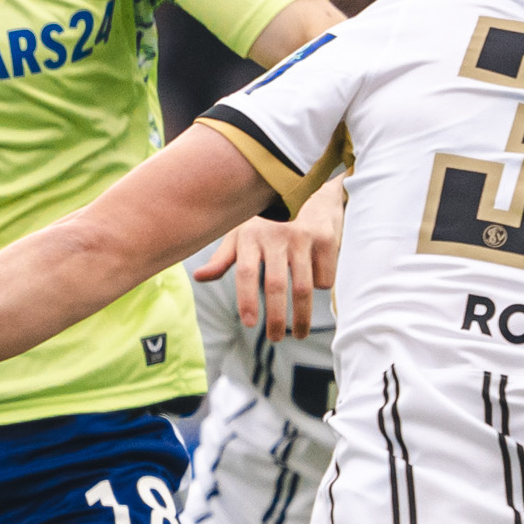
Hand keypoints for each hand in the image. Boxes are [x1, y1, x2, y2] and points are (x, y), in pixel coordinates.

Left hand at [192, 178, 343, 339]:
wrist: (306, 184)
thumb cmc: (268, 217)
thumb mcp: (242, 232)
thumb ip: (223, 258)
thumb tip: (199, 277)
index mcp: (251, 235)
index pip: (246, 272)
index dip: (247, 299)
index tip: (250, 323)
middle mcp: (276, 234)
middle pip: (276, 285)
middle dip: (276, 317)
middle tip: (276, 338)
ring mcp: (302, 236)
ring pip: (303, 287)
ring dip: (302, 316)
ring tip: (298, 334)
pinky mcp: (325, 239)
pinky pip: (324, 277)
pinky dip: (320, 289)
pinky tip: (314, 291)